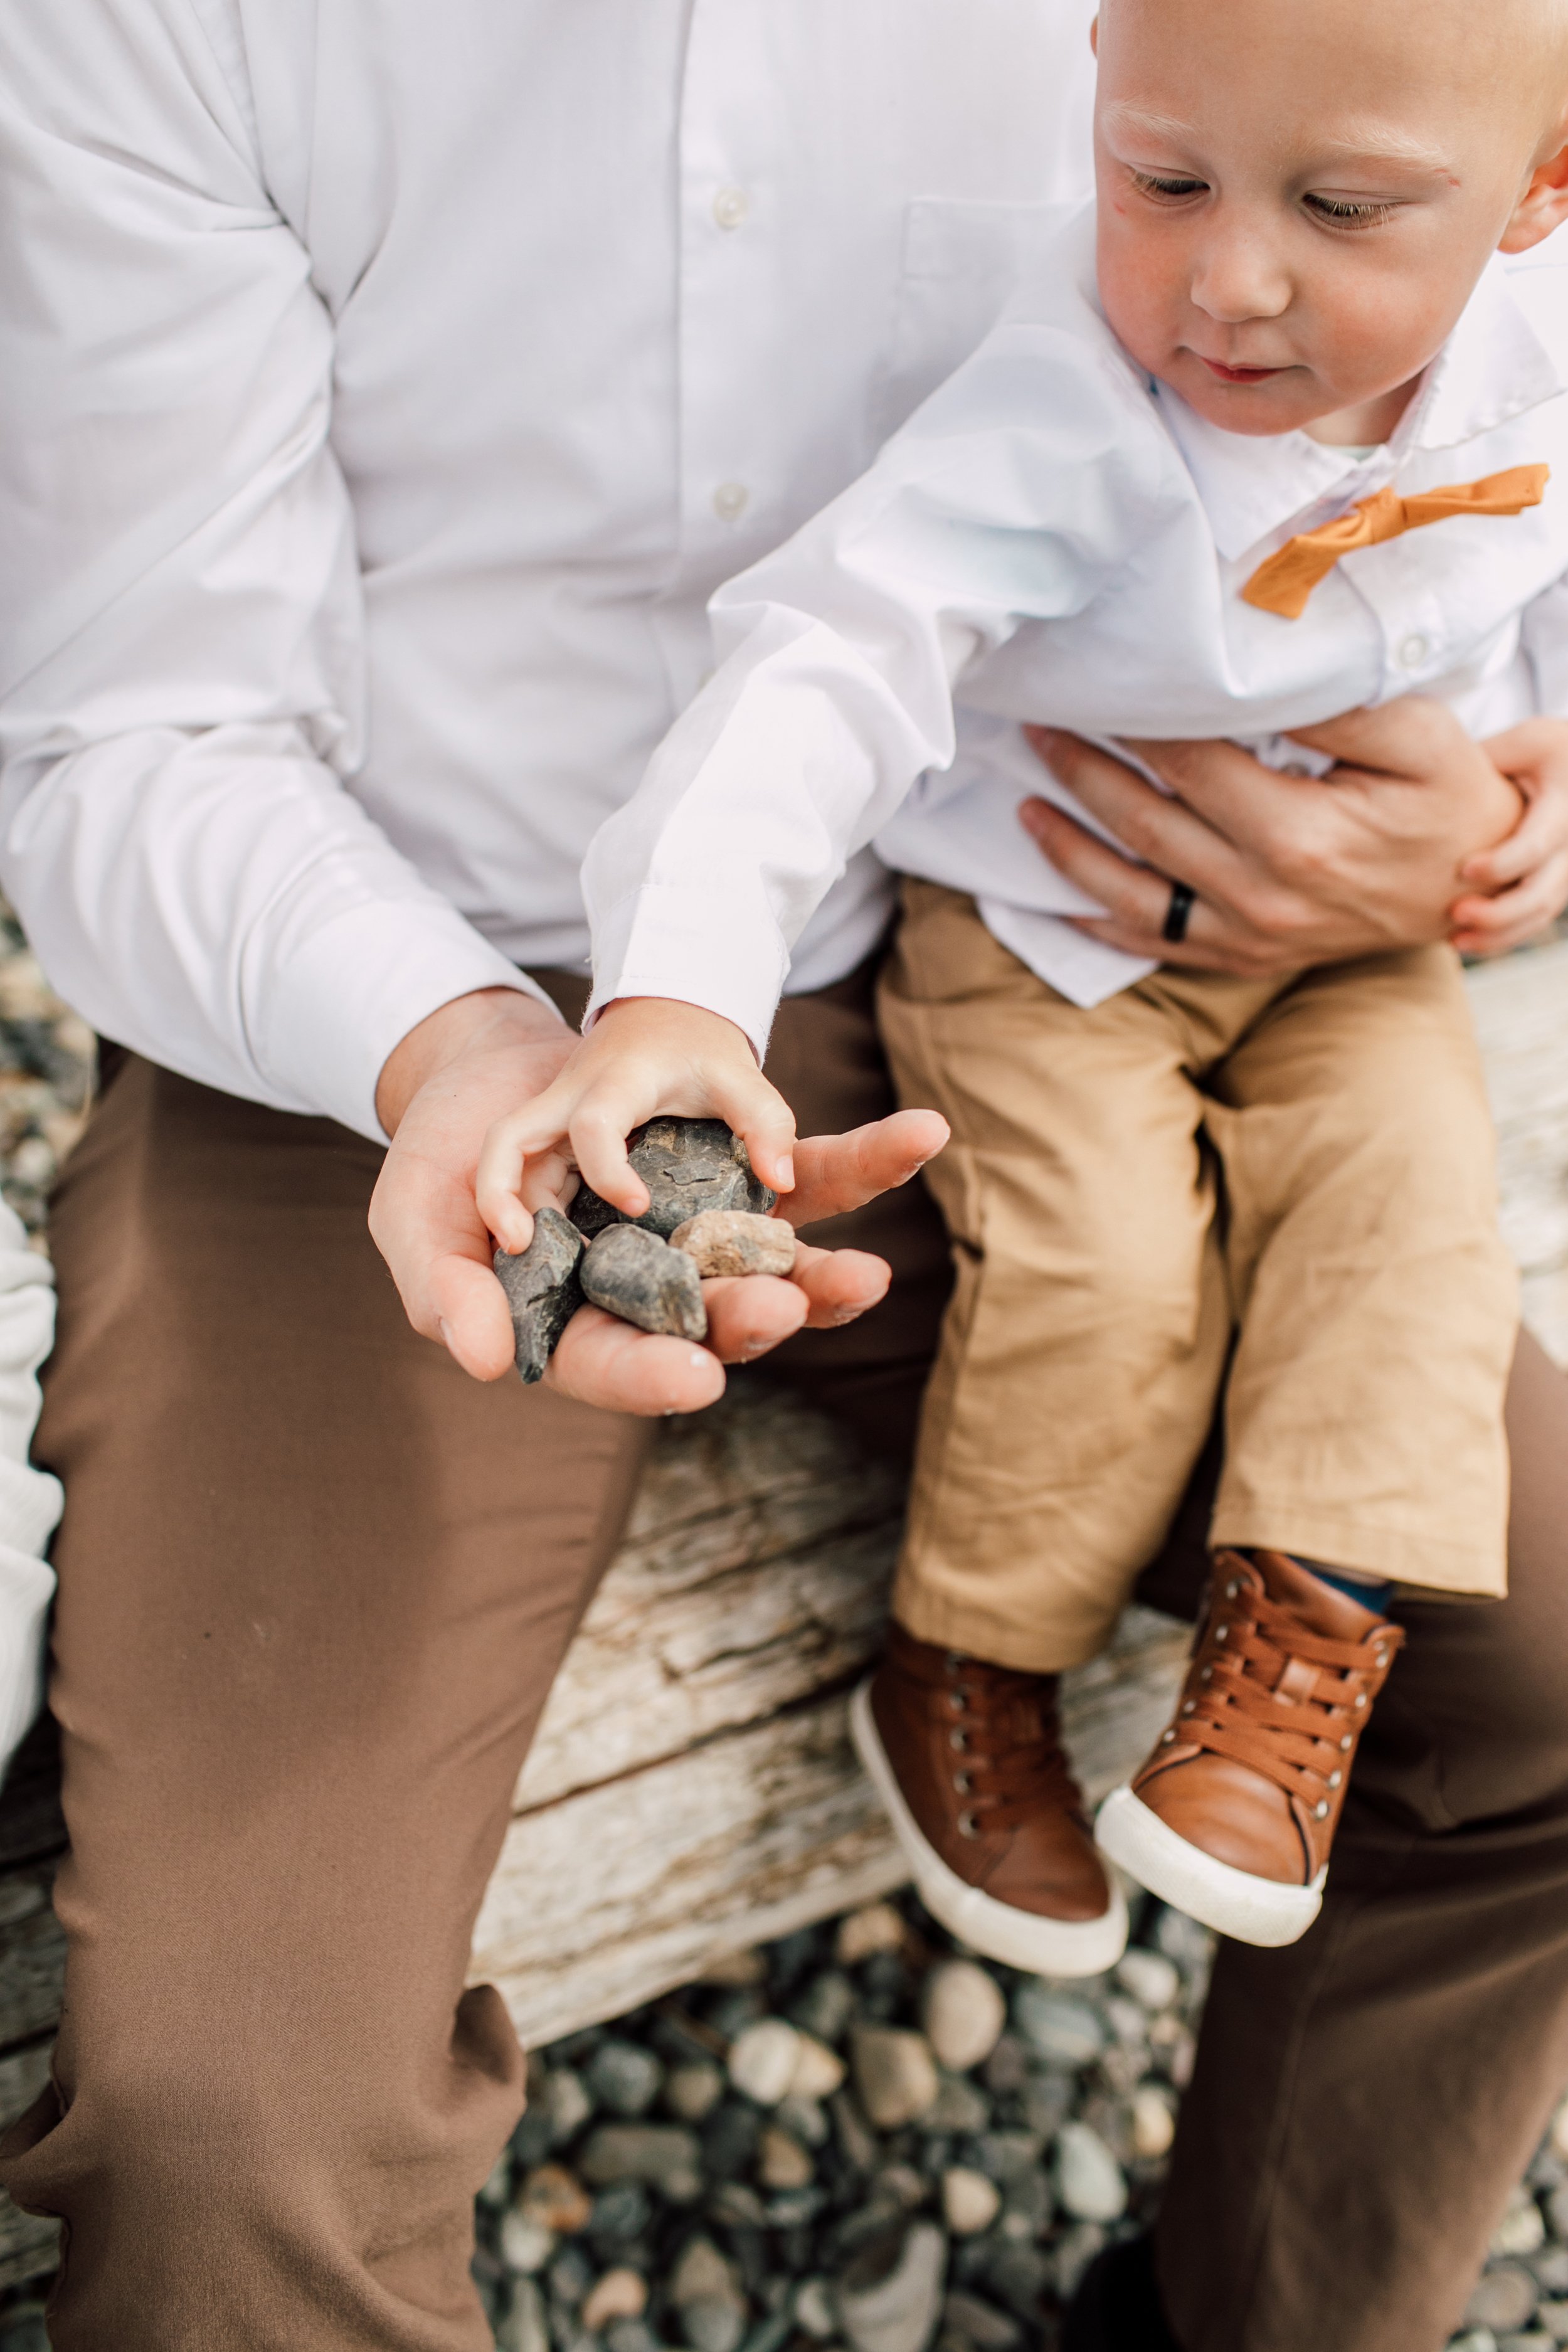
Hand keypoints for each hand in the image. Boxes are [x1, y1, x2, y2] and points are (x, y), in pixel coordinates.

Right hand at [369, 987, 947, 1415]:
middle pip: (712, 1325)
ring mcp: (700, 1236)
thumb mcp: (419, 1225)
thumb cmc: (439, 1163)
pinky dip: (862, 1162)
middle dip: (753, 1321)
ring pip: (775, 1264)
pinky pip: (808, 1174)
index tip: (697, 1376)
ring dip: (828, 1273)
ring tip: (871, 1274)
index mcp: (572, 1327)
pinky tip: (919, 1139)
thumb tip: (485, 1362)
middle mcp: (651, 1294)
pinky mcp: (737, 1176)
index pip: (616, 1365)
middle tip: (788, 1305)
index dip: (655, 1375)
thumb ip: (448, 1295)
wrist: (485, 1071)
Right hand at [475, 996, 796, 1253]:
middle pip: (508, 1140)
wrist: (663, 1009)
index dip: (607, 1168)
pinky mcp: (551, 1135)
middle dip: (499, 1193)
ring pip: (504, 1159)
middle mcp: (569, 1099)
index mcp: (617, 1082)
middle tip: (517, 1247)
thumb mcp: (741, 1076)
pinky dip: (520, 1206)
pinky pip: (521, 1171)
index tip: (637, 1206)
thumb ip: (764, 1123)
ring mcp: (553, 1117)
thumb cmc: (698, 1047)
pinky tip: (541, 1251)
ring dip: (503, 1208)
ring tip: (523, 1262)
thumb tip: (782, 1182)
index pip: (595, 1124)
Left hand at [1017, 699, 1522, 975]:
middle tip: (1038, 729)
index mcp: (1297, 836)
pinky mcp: (1245, 959)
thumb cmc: (1448, 804)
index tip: (1093, 693)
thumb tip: (1257, 683)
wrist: (1473, 886)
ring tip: (1025, 807)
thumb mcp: (1418, 741)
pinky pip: (1156, 945)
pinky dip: (1100, 922)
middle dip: (1083, 774)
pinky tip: (1057, 898)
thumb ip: (1334, 713)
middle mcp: (1262, 894)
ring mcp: (1249, 936)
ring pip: (1133, 895)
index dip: (1135, 727)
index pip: (1190, 767)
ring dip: (1070, 851)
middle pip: (1146, 826)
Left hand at [1450, 718, 1567, 955]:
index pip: (1539, 842)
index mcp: (1565, 798)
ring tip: (1456, 940)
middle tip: (1456, 913)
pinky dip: (1504, 936)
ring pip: (1543, 911)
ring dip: (1500, 933)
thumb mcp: (1519, 745)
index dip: (1504, 863)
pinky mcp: (1559, 884)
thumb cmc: (1535, 752)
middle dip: (1502, 911)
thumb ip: (1483, 765)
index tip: (1464, 870)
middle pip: (1546, 890)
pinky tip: (1463, 941)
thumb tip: (1419, 782)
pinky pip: (1537, 919)